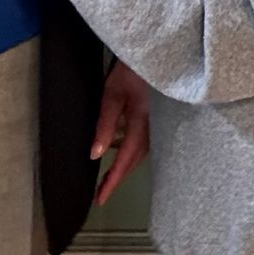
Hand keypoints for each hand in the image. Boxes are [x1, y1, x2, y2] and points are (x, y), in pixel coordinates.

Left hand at [91, 62, 152, 205]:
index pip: (124, 160)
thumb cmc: (131, 72)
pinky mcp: (157, 119)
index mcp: (140, 124)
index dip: (113, 181)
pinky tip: (123, 154)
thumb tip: (95, 155)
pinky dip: (132, 154)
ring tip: (108, 178)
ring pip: (140, 154)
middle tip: (101, 194)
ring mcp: (157, 124)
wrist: (156, 55)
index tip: (100, 199)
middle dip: (117, 178)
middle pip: (134, 161)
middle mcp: (152, 129)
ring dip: (125, 167)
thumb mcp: (112, 95)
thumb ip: (105, 125)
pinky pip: (144, 143)